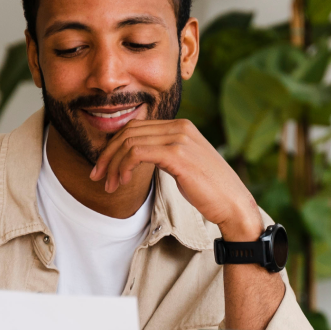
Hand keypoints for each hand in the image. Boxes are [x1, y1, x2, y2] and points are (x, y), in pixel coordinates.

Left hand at [90, 118, 264, 240]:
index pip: (136, 127)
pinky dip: (123, 166)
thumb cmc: (209, 190)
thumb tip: (138, 155)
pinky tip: (122, 182)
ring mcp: (179, 139)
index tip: (103, 167)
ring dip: (112, 164)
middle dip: (107, 155)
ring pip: (129, 142)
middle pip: (129, 131)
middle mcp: (180, 127)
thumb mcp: (185, 164)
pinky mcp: (177, 155)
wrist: (233, 203)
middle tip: (97, 177)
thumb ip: (165, 153)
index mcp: (181, 126)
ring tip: (108, 185)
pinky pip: (137, 153)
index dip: (114, 146)